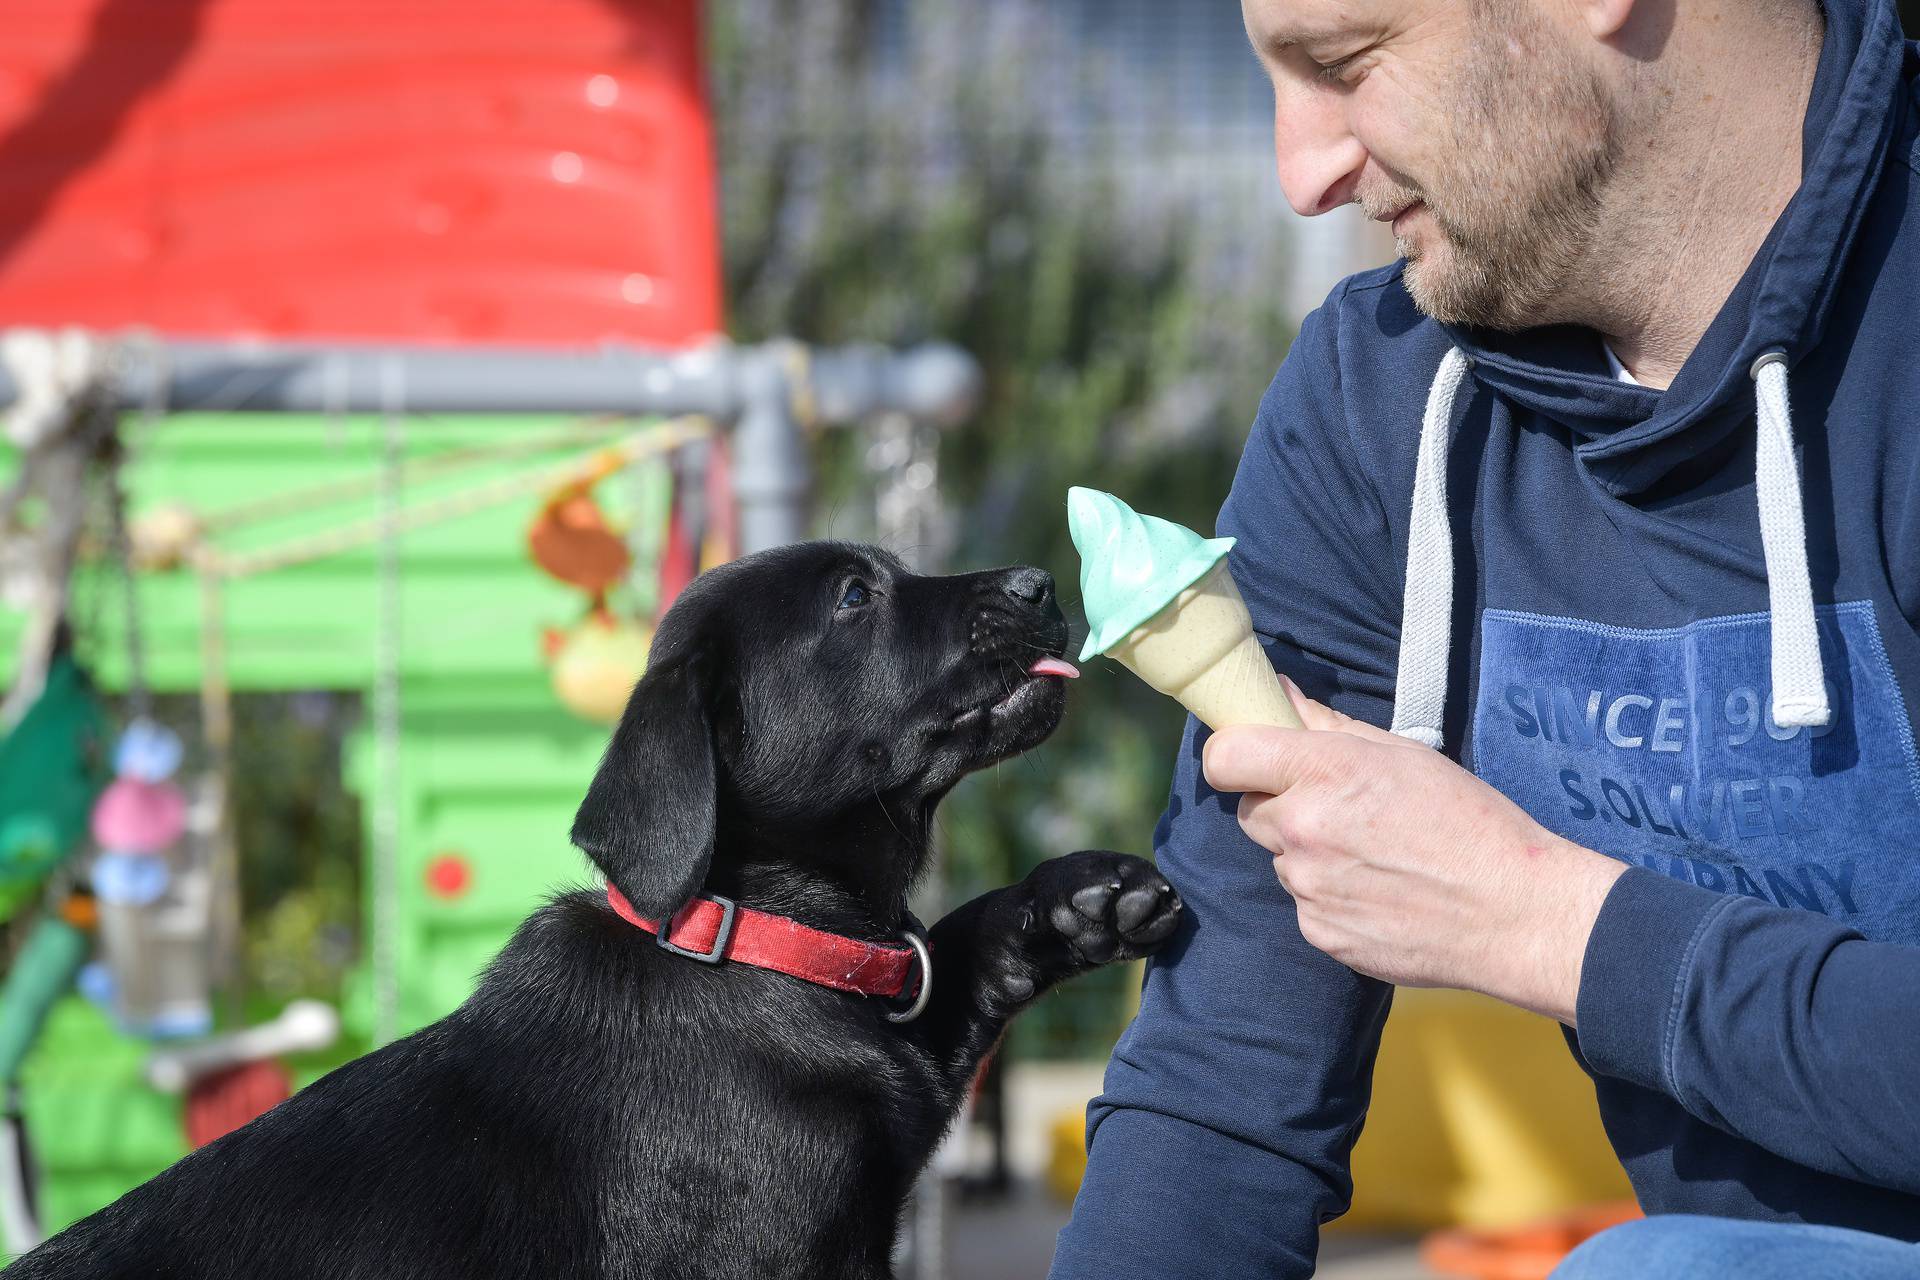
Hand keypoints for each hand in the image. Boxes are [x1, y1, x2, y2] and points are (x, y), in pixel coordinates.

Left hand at [1200, 680, 1625, 1024]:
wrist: (1515, 913)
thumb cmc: (1470, 822)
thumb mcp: (1402, 754)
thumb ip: (1325, 724)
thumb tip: (1275, 692)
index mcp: (1322, 772)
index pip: (1224, 757)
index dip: (1233, 756)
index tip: (1254, 759)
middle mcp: (1303, 830)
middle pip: (1251, 810)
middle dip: (1282, 805)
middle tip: (1341, 808)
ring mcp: (1308, 887)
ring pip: (1281, 859)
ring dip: (1310, 853)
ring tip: (1376, 855)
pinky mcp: (1320, 933)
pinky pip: (1305, 903)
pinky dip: (1331, 896)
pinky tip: (1382, 892)